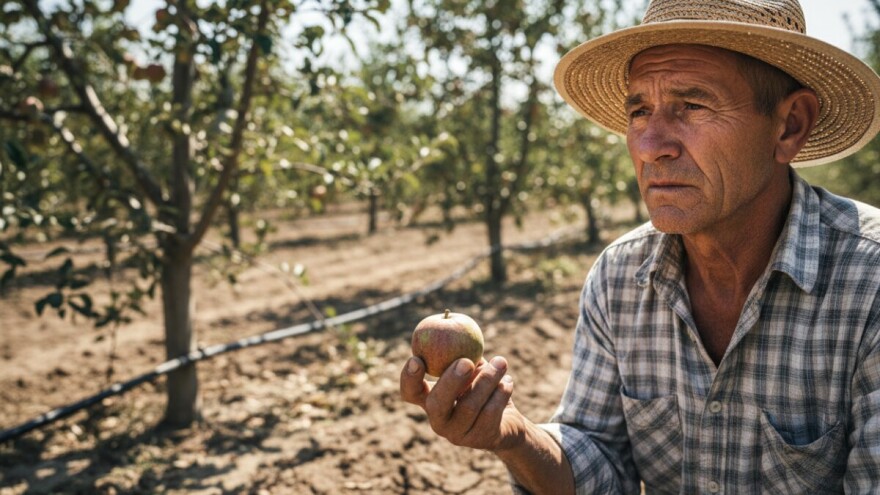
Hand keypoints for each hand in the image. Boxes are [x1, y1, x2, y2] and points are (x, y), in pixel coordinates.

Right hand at [400, 354, 524, 451]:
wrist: (508, 422)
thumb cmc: (484, 387)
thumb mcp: (473, 369)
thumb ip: (463, 354)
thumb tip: (457, 328)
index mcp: (430, 400)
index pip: (410, 393)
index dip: (409, 378)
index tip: (417, 359)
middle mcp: (439, 420)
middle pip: (436, 404)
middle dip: (451, 381)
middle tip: (465, 362)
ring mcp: (458, 434)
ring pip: (469, 406)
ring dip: (487, 380)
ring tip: (501, 362)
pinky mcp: (480, 439)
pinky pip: (490, 413)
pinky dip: (501, 393)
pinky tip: (508, 381)